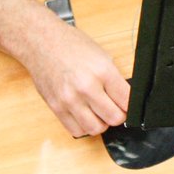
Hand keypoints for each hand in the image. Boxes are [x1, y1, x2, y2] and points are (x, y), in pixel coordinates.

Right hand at [21, 19, 130, 137]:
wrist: (42, 43)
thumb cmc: (72, 46)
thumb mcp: (102, 56)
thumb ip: (114, 80)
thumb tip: (126, 101)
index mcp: (102, 71)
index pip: (127, 101)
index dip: (130, 105)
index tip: (128, 105)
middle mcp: (86, 87)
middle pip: (114, 118)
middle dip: (119, 115)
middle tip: (115, 108)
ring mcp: (70, 99)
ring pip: (96, 129)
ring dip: (101, 123)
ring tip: (99, 112)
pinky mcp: (56, 107)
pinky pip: (76, 130)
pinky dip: (84, 126)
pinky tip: (85, 114)